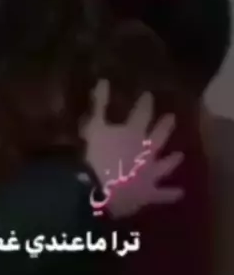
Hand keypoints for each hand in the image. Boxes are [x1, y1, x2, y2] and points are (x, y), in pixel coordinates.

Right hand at [81, 80, 183, 217]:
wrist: (103, 191)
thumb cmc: (97, 158)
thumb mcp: (93, 128)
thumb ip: (99, 105)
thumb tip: (103, 81)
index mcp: (134, 133)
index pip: (143, 113)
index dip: (145, 103)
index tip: (148, 95)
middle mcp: (148, 151)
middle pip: (159, 136)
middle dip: (166, 126)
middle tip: (172, 117)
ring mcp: (151, 172)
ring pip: (166, 164)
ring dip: (172, 160)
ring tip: (180, 156)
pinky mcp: (149, 192)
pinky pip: (162, 193)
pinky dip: (170, 193)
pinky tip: (179, 193)